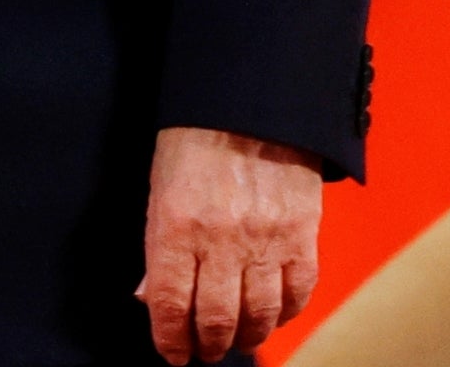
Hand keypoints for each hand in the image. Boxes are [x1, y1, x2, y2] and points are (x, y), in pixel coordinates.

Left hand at [137, 125, 322, 361]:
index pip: (169, 303)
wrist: (250, 107)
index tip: (172, 355)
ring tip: (236, 344)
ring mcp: (265, 241)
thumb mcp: (159, 191)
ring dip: (246, 339)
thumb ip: (156, 248)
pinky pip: (297, 293)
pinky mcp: (302, 236)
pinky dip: (284, 315)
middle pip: (215, 318)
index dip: (170, 339)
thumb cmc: (193, 145)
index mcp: (175, 226)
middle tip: (204, 353)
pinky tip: (272, 319)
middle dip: (207, 345)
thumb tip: (147, 298)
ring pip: (258, 315)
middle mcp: (220, 240)